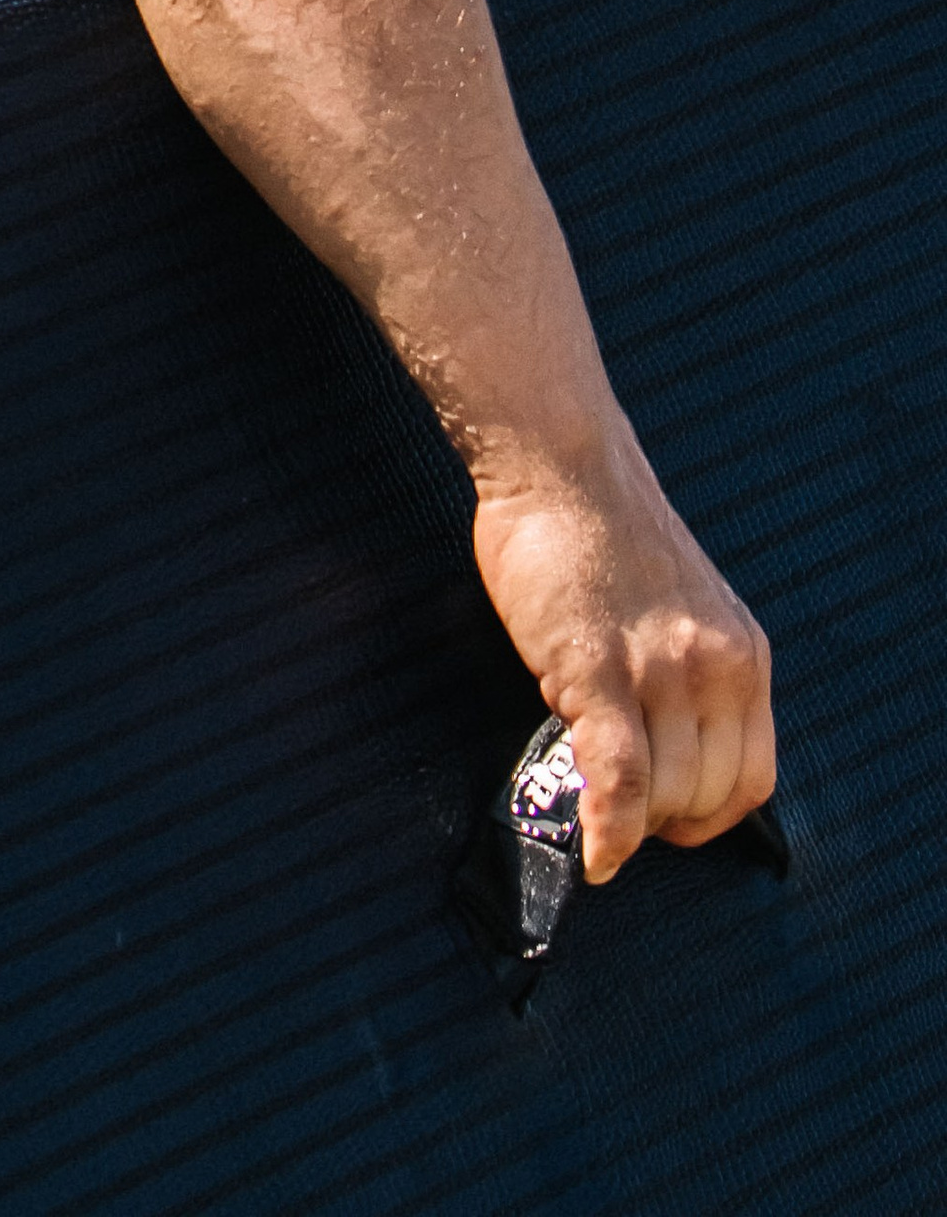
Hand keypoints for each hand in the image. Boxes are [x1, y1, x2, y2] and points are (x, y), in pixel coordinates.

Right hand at [472, 424, 774, 882]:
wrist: (561, 463)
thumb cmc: (604, 531)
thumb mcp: (685, 608)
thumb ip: (691, 676)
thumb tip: (667, 750)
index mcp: (743, 653)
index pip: (753, 777)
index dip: (710, 817)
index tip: (670, 819)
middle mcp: (716, 666)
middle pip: (707, 795)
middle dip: (661, 819)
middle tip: (617, 803)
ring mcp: (661, 669)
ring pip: (662, 795)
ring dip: (626, 815)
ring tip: (588, 783)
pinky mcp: (600, 670)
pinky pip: (619, 778)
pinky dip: (608, 828)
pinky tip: (596, 850)